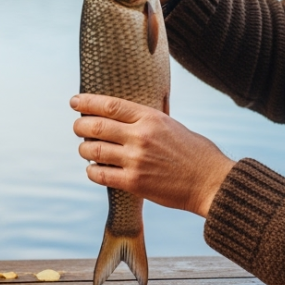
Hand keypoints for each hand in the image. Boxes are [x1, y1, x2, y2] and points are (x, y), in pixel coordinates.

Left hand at [71, 93, 233, 217]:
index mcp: (151, 118)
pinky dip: (92, 171)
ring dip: (84, 149)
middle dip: (80, 126)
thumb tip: (122, 116)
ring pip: (93, 151)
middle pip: (96, 126)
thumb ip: (148, 120)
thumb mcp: (172, 125)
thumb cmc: (195, 153)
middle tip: (78, 127)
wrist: (210, 182)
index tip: (74, 101)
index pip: (110, 105)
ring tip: (86, 150)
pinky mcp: (135, 182)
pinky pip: (101, 174)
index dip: (87, 102)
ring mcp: (136, 160)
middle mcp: (141, 136)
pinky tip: (94, 169)